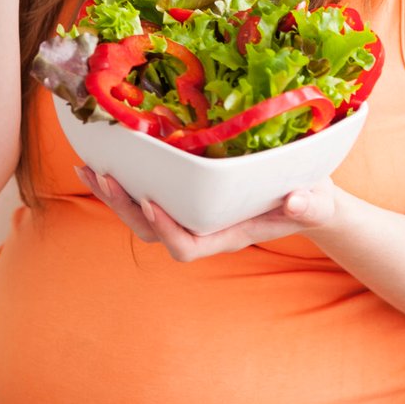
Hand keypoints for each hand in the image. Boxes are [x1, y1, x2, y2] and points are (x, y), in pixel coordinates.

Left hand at [74, 165, 340, 260]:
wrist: (303, 192)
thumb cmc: (311, 199)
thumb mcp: (317, 202)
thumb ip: (310, 206)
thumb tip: (296, 201)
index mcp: (227, 235)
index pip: (188, 246)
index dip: (166, 230)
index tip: (152, 202)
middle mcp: (201, 227)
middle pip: (151, 231)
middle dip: (124, 208)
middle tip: (104, 177)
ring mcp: (188, 212)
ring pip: (140, 215)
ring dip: (112, 194)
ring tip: (87, 167)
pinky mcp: (182, 193)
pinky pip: (145, 192)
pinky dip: (122, 177)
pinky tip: (102, 156)